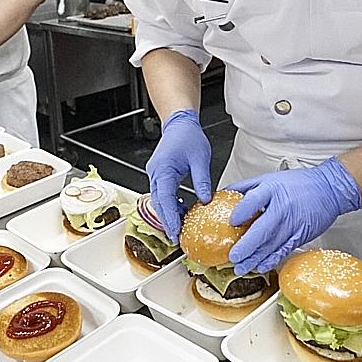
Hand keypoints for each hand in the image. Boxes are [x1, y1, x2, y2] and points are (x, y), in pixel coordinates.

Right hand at [146, 109, 211, 240]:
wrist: (180, 123)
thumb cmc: (187, 136)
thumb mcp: (200, 158)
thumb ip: (202, 180)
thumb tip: (206, 200)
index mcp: (163, 169)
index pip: (165, 199)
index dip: (170, 217)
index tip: (175, 232)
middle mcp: (155, 173)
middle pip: (158, 203)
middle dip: (166, 222)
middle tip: (176, 237)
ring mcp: (156, 174)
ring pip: (159, 200)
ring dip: (168, 214)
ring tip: (179, 228)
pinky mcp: (160, 175)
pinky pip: (163, 194)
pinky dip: (170, 205)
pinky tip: (180, 211)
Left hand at [226, 157, 361, 273]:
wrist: (328, 189)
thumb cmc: (298, 183)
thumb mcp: (268, 179)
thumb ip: (246, 187)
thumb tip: (224, 194)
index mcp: (272, 190)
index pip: (255, 200)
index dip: (242, 211)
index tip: (231, 222)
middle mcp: (282, 207)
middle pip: (263, 229)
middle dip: (247, 246)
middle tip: (233, 257)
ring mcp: (293, 223)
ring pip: (272, 244)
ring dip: (256, 258)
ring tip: (241, 267)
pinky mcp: (301, 235)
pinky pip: (284, 249)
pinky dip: (272, 259)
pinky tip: (261, 266)